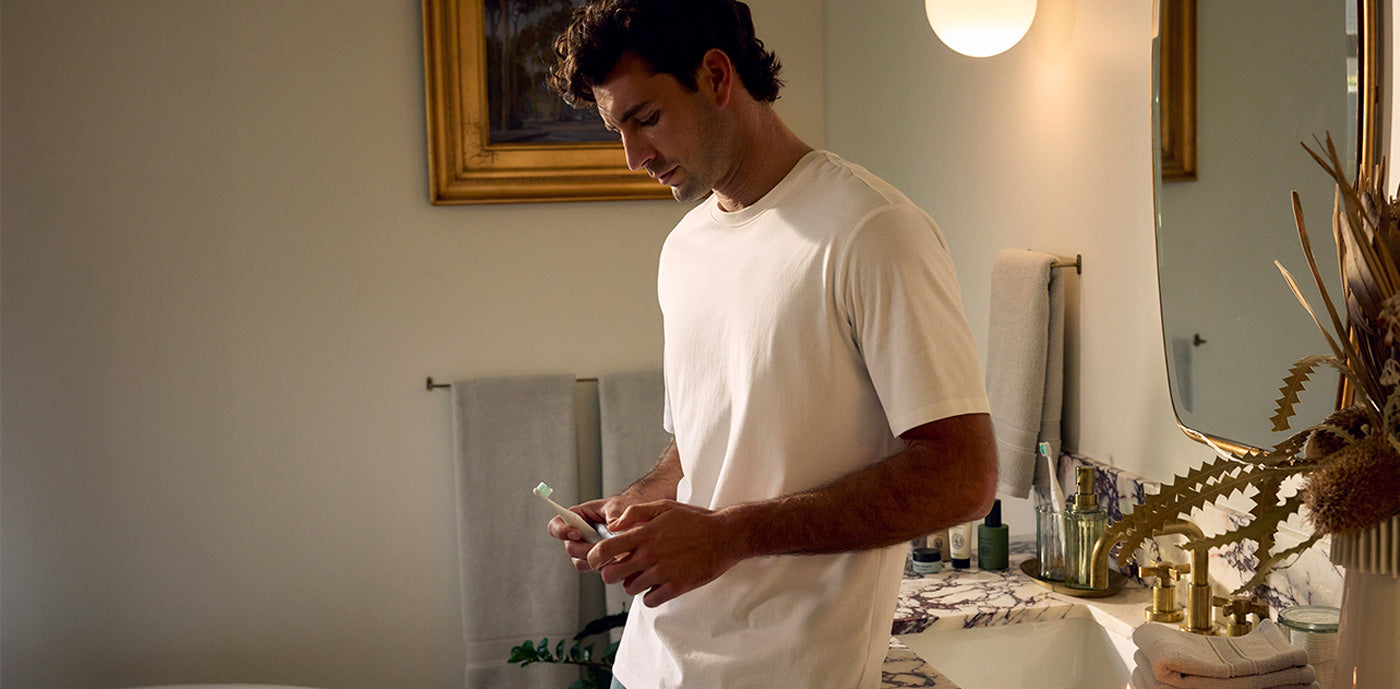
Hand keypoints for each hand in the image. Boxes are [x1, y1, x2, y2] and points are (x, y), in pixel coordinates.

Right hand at [546, 497, 629, 571]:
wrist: (632, 519)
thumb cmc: (620, 508)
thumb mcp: (618, 506)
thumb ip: (614, 515)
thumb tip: (614, 527)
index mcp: (575, 517)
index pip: (556, 525)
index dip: (562, 531)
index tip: (577, 533)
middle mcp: (576, 535)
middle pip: (570, 548)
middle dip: (585, 549)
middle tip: (602, 546)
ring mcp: (584, 549)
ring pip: (580, 561)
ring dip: (595, 559)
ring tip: (613, 551)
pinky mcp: (594, 560)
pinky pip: (592, 567)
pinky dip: (603, 565)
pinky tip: (615, 557)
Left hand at [586, 500, 746, 606]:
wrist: (725, 535)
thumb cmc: (695, 519)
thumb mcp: (664, 506)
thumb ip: (635, 513)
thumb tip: (613, 525)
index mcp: (644, 534)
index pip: (604, 550)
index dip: (593, 558)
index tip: (596, 560)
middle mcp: (650, 555)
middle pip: (611, 575)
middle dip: (611, 573)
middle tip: (622, 568)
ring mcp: (663, 572)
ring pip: (630, 588)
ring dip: (633, 584)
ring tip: (645, 574)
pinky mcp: (677, 586)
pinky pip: (650, 600)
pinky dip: (650, 596)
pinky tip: (657, 585)